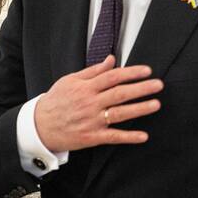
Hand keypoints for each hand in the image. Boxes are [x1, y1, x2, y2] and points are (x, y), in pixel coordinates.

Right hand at [33, 55, 162, 151]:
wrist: (39, 126)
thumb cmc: (56, 101)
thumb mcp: (70, 81)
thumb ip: (92, 71)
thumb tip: (111, 60)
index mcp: (85, 87)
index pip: (113, 76)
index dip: (131, 72)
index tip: (147, 70)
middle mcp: (90, 103)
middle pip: (120, 93)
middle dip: (141, 88)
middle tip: (158, 85)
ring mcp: (92, 120)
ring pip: (119, 113)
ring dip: (139, 109)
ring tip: (156, 104)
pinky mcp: (91, 137)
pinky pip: (113, 136)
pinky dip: (128, 137)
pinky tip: (143, 136)